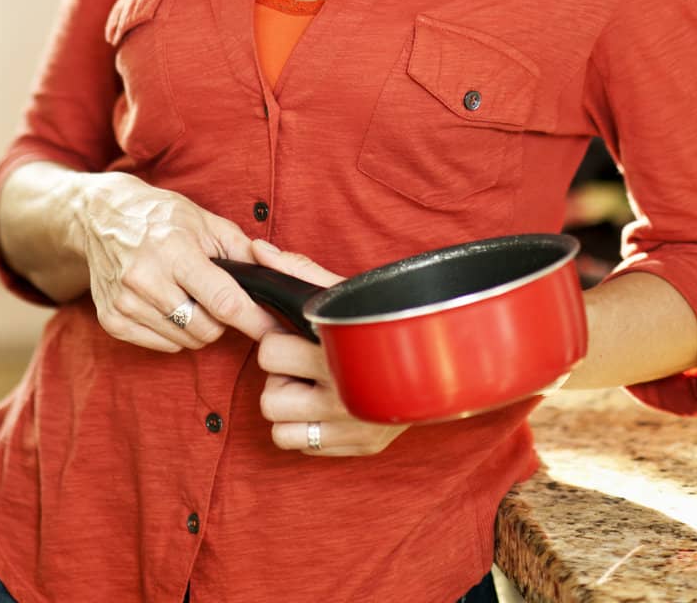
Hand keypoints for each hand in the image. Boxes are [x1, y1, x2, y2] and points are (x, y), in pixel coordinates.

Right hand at [79, 173, 278, 352]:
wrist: (100, 217)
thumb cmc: (159, 216)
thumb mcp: (204, 220)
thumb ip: (242, 250)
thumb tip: (273, 278)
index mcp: (174, 250)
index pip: (223, 301)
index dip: (253, 319)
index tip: (272, 329)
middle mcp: (145, 278)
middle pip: (207, 328)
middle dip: (222, 319)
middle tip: (217, 297)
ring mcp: (125, 303)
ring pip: (186, 340)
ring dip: (197, 325)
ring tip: (189, 295)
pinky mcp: (112, 321)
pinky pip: (163, 345)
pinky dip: (174, 332)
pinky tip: (167, 304)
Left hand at [250, 239, 411, 456]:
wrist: (439, 352)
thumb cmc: (381, 315)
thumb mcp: (342, 290)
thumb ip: (297, 271)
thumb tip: (257, 249)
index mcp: (338, 353)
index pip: (270, 352)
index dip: (278, 340)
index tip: (296, 337)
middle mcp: (345, 397)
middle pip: (269, 398)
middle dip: (282, 378)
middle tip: (304, 365)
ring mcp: (353, 428)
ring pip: (279, 429)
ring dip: (290, 409)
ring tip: (313, 387)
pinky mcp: (361, 447)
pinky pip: (299, 446)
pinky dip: (304, 429)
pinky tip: (324, 406)